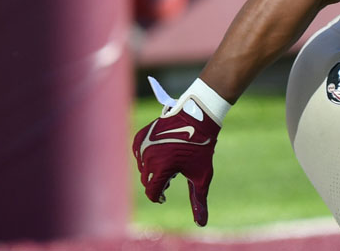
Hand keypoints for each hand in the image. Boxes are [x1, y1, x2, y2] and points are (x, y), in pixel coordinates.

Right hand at [132, 91, 221, 225]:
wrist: (199, 116)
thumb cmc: (202, 147)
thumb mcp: (202, 175)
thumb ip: (199, 200)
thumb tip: (202, 222)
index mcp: (161, 169)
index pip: (153, 193)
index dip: (160, 196)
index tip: (165, 196)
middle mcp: (148, 158)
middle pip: (147, 181)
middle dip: (158, 182)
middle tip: (170, 178)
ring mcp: (143, 145)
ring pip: (142, 167)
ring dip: (152, 170)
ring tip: (166, 165)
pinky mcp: (141, 135)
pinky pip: (138, 152)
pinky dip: (144, 157)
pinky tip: (155, 156)